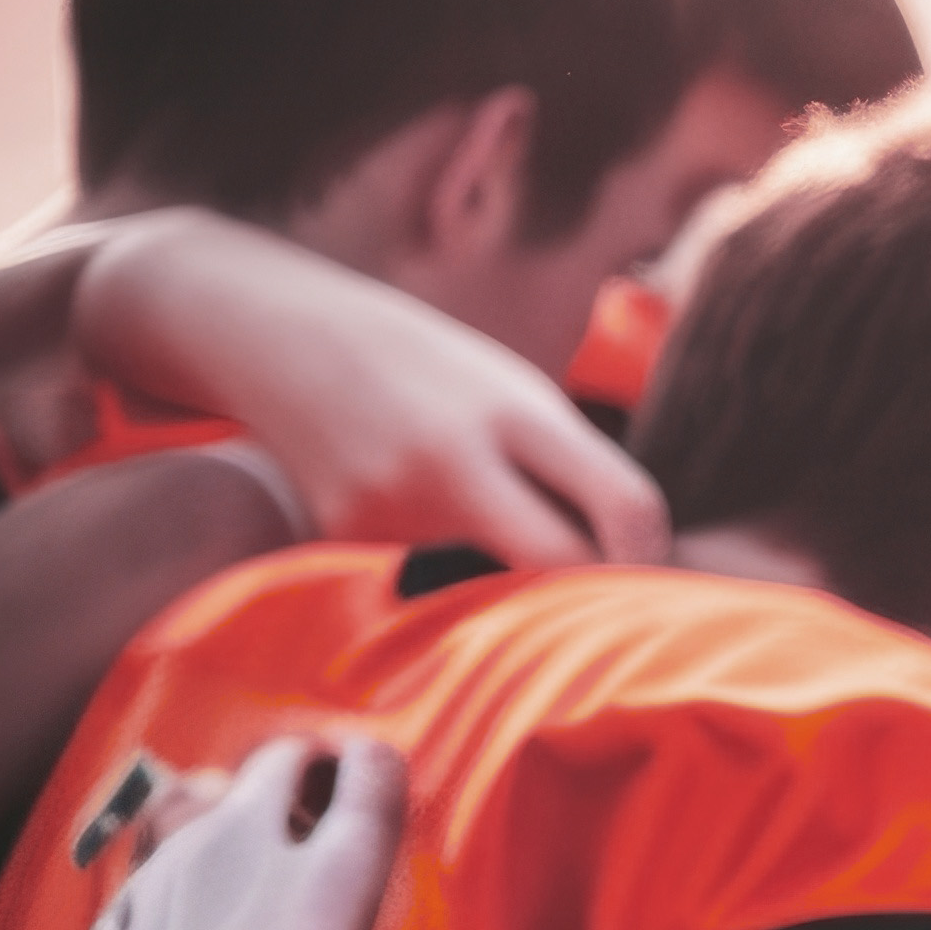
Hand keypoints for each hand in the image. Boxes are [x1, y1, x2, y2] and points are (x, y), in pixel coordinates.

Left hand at [30, 732, 404, 929]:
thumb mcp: (352, 875)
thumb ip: (369, 801)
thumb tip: (372, 747)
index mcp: (242, 820)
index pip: (283, 759)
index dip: (321, 759)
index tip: (347, 775)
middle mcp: (180, 847)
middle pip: (215, 796)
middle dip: (256, 802)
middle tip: (297, 834)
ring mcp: (140, 902)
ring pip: (172, 851)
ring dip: (208, 854)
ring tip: (243, 886)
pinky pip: (141, 913)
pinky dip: (171, 911)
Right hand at [86, 211, 667, 570]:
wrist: (280, 338)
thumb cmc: (428, 371)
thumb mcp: (511, 390)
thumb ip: (569, 465)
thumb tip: (637, 562)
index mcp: (516, 411)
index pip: (622, 506)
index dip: (650, 552)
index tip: (649, 565)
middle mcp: (455, 462)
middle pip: (562, 567)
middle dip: (590, 588)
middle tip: (600, 591)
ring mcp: (394, 505)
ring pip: (492, 579)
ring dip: (507, 569)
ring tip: (471, 507)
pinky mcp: (347, 537)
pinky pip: (425, 576)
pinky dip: (439, 560)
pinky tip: (408, 505)